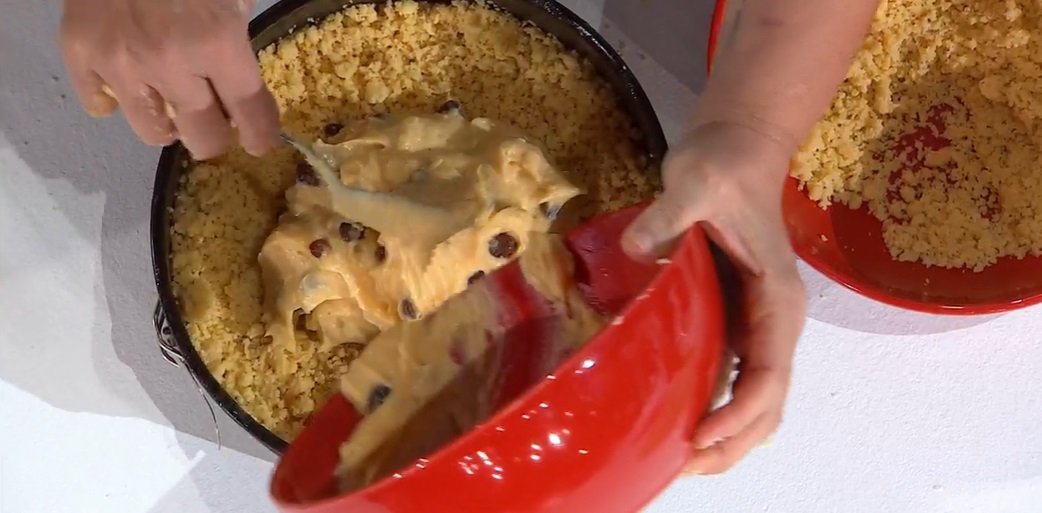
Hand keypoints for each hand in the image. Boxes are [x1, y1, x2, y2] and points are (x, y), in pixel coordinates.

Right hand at [58, 0, 279, 158]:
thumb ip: (238, 29)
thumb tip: (244, 77)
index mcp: (217, 40)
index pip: (250, 112)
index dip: (260, 134)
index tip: (260, 141)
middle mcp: (169, 62)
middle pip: (202, 135)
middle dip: (216, 134)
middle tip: (218, 122)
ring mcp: (119, 61)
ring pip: (153, 130)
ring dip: (170, 123)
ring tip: (174, 105)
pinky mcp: (79, 51)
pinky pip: (100, 103)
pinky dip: (116, 100)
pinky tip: (130, 84)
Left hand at [622, 121, 807, 473]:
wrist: (736, 147)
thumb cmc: (723, 164)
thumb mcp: (696, 181)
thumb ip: (670, 215)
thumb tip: (638, 251)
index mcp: (777, 298)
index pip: (769, 372)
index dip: (739, 412)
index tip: (700, 435)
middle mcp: (774, 320)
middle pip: (768, 402)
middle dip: (733, 441)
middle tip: (683, 468)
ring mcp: (756, 324)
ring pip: (754, 398)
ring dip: (727, 435)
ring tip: (681, 462)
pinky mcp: (735, 319)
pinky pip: (733, 377)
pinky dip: (716, 407)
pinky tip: (681, 422)